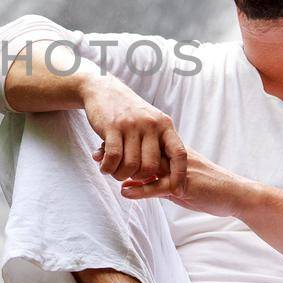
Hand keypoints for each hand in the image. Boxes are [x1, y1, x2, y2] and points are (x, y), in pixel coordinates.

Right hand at [80, 76, 187, 196]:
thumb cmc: (129, 113)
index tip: (176, 192)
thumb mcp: (151, 122)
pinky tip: (104, 166)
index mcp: (165, 125)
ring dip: (119, 174)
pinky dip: (107, 168)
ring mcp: (132, 125)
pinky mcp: (112, 127)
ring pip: (130, 165)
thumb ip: (160, 143)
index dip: (179, 175)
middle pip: (150, 167)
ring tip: (113, 171)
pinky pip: (113, 158)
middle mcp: (151, 124)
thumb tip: (169, 174)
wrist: (104, 90)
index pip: (179, 154)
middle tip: (128, 176)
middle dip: (138, 178)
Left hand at [96, 142, 235, 217]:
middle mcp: (175, 157)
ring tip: (105, 170)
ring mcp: (179, 170)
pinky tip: (125, 192)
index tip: (103, 146)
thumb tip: (134, 182)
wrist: (235, 193)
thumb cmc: (209, 187)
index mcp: (173, 152)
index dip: (124, 145)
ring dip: (125, 168)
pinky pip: (159, 187)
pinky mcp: (185, 185)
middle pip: (142, 150)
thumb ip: (157, 180)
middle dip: (119, 152)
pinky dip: (141, 190)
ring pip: (147, 165)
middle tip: (96, 154)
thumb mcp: (179, 182)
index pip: (144, 144)